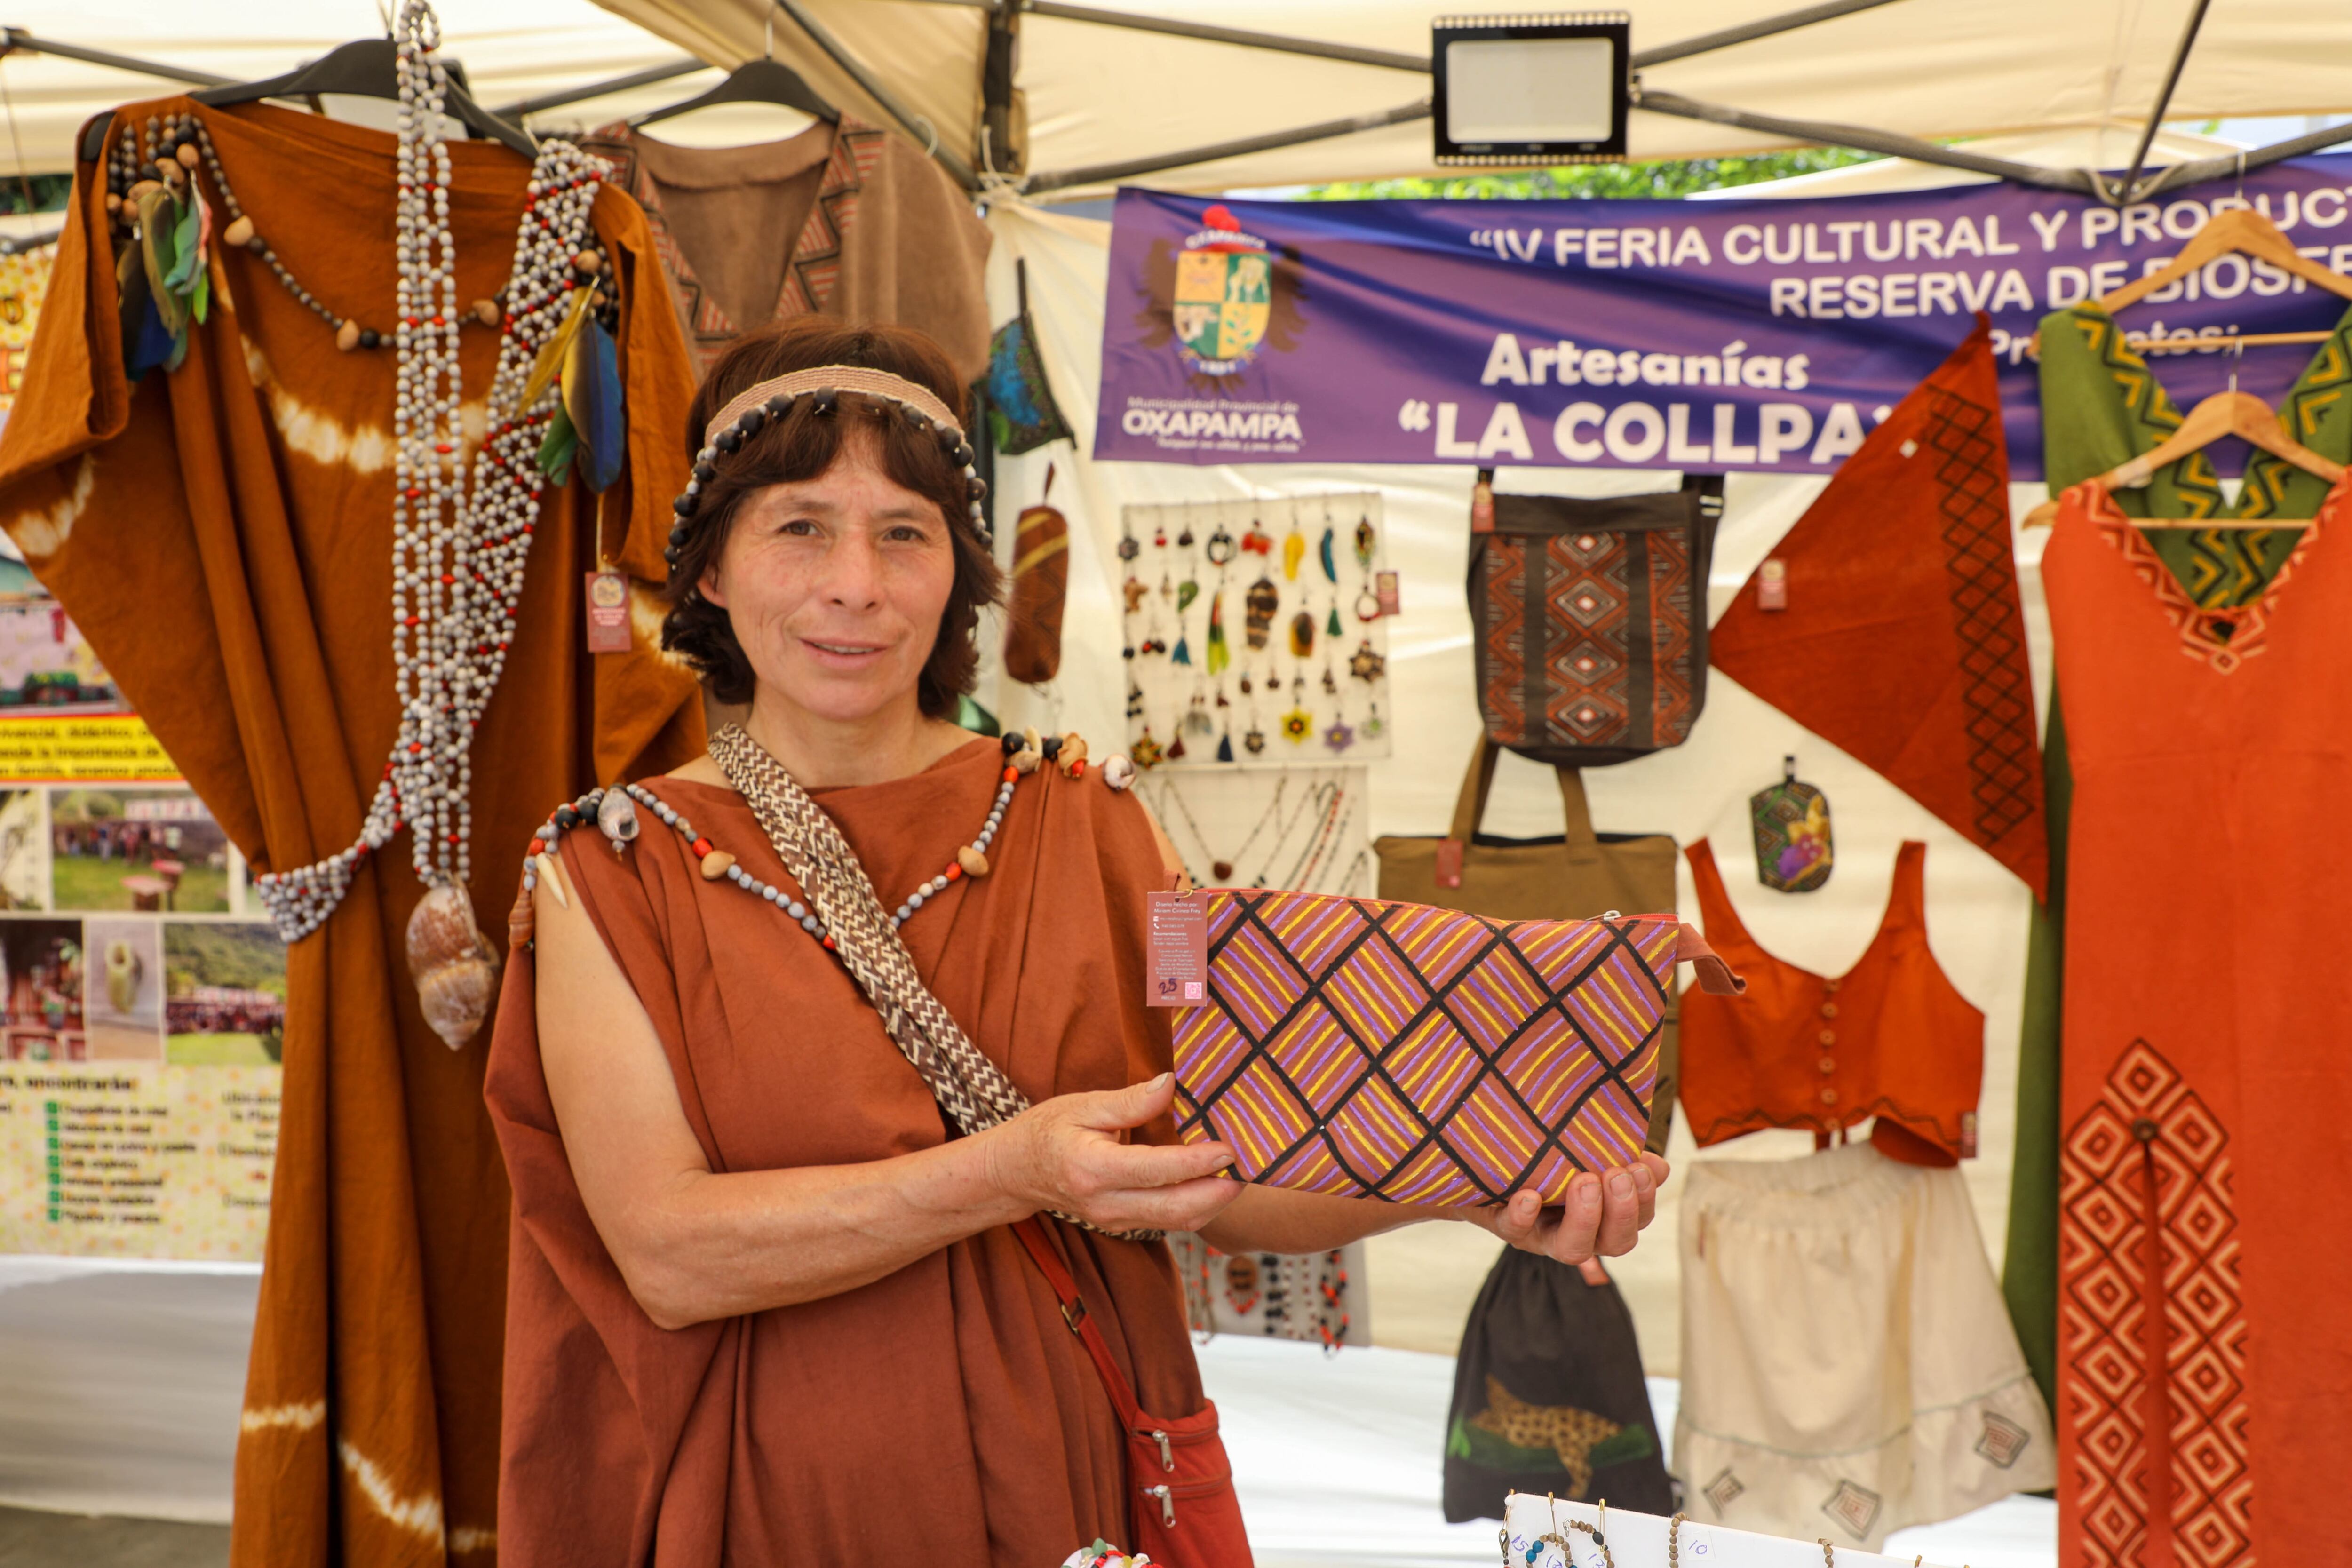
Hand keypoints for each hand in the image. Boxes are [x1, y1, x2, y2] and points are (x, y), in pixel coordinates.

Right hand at [984, 1073, 1241, 1233]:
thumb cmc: (1047, 1131)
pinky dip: (1196, 1207)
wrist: (1015, 1172)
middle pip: (1174, 1209)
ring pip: (1176, 1222)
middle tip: (1249, 1168)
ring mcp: (1114, 1220)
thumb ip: (1128, 1101)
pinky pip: (1168, 1222)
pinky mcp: (1121, 1225)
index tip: (1229, 1149)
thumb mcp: (1081, 1104)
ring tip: (1240, 1174)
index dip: (1197, 1163)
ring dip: (1213, 1203)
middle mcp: (1105, 1203)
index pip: (1156, 1171)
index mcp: (1093, 1169)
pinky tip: (1213, 1183)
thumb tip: (1170, 1084)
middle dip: (1218, 1193)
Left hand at [1476, 1154, 1668, 1264]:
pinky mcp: (1503, 1226)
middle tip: (1616, 1175)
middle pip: (1613, 1243)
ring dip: (1585, 1218)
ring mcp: (1539, 1234)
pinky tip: (1529, 1196)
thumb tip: (1659, 1165)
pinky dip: (1523, 1215)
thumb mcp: (1582, 1154)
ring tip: (1584, 1181)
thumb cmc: (1542, 1159)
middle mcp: (1574, 1233)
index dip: (1644, 1199)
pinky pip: (1514, 1230)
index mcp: (1600, 1216)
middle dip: (1622, 1211)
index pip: (1636, 1221)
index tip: (1642, 1166)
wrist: (1480, 1165)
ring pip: (1571, 1249)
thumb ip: (1618, 1158)